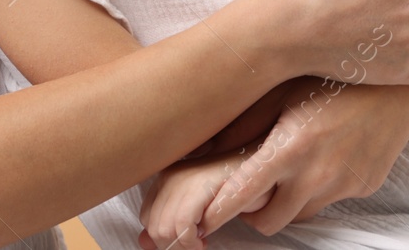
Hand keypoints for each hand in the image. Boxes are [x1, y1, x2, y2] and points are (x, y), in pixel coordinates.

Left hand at [137, 150, 271, 249]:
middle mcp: (170, 175)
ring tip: (202, 244)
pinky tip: (205, 240)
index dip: (165, 238)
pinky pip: (182, 227)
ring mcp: (182, 179)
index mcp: (166, 177)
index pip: (148, 219)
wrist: (264, 167)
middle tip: (197, 246)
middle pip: (154, 227)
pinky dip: (191, 242)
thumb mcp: (197, 209)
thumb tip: (144, 242)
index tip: (189, 241)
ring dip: (184, 247)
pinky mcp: (198, 187)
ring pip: (164, 230)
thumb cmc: (235, 188)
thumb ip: (170, 223)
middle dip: (174, 246)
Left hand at [196, 77, 408, 238]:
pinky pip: (333, 198)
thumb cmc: (334, 74)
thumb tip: (204, 147)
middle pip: (271, 221)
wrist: (397, 76)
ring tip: (289, 169)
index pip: (242, 196)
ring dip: (290, 200)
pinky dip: (322, 186)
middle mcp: (318, 173)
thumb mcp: (282, 92)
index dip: (218, 213)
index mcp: (291, 148)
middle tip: (250, 194)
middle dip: (255, 213)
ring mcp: (345, 183)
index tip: (202, 220)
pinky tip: (326, 154)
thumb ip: (244, 126)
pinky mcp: (367, 185)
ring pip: (302, 212)